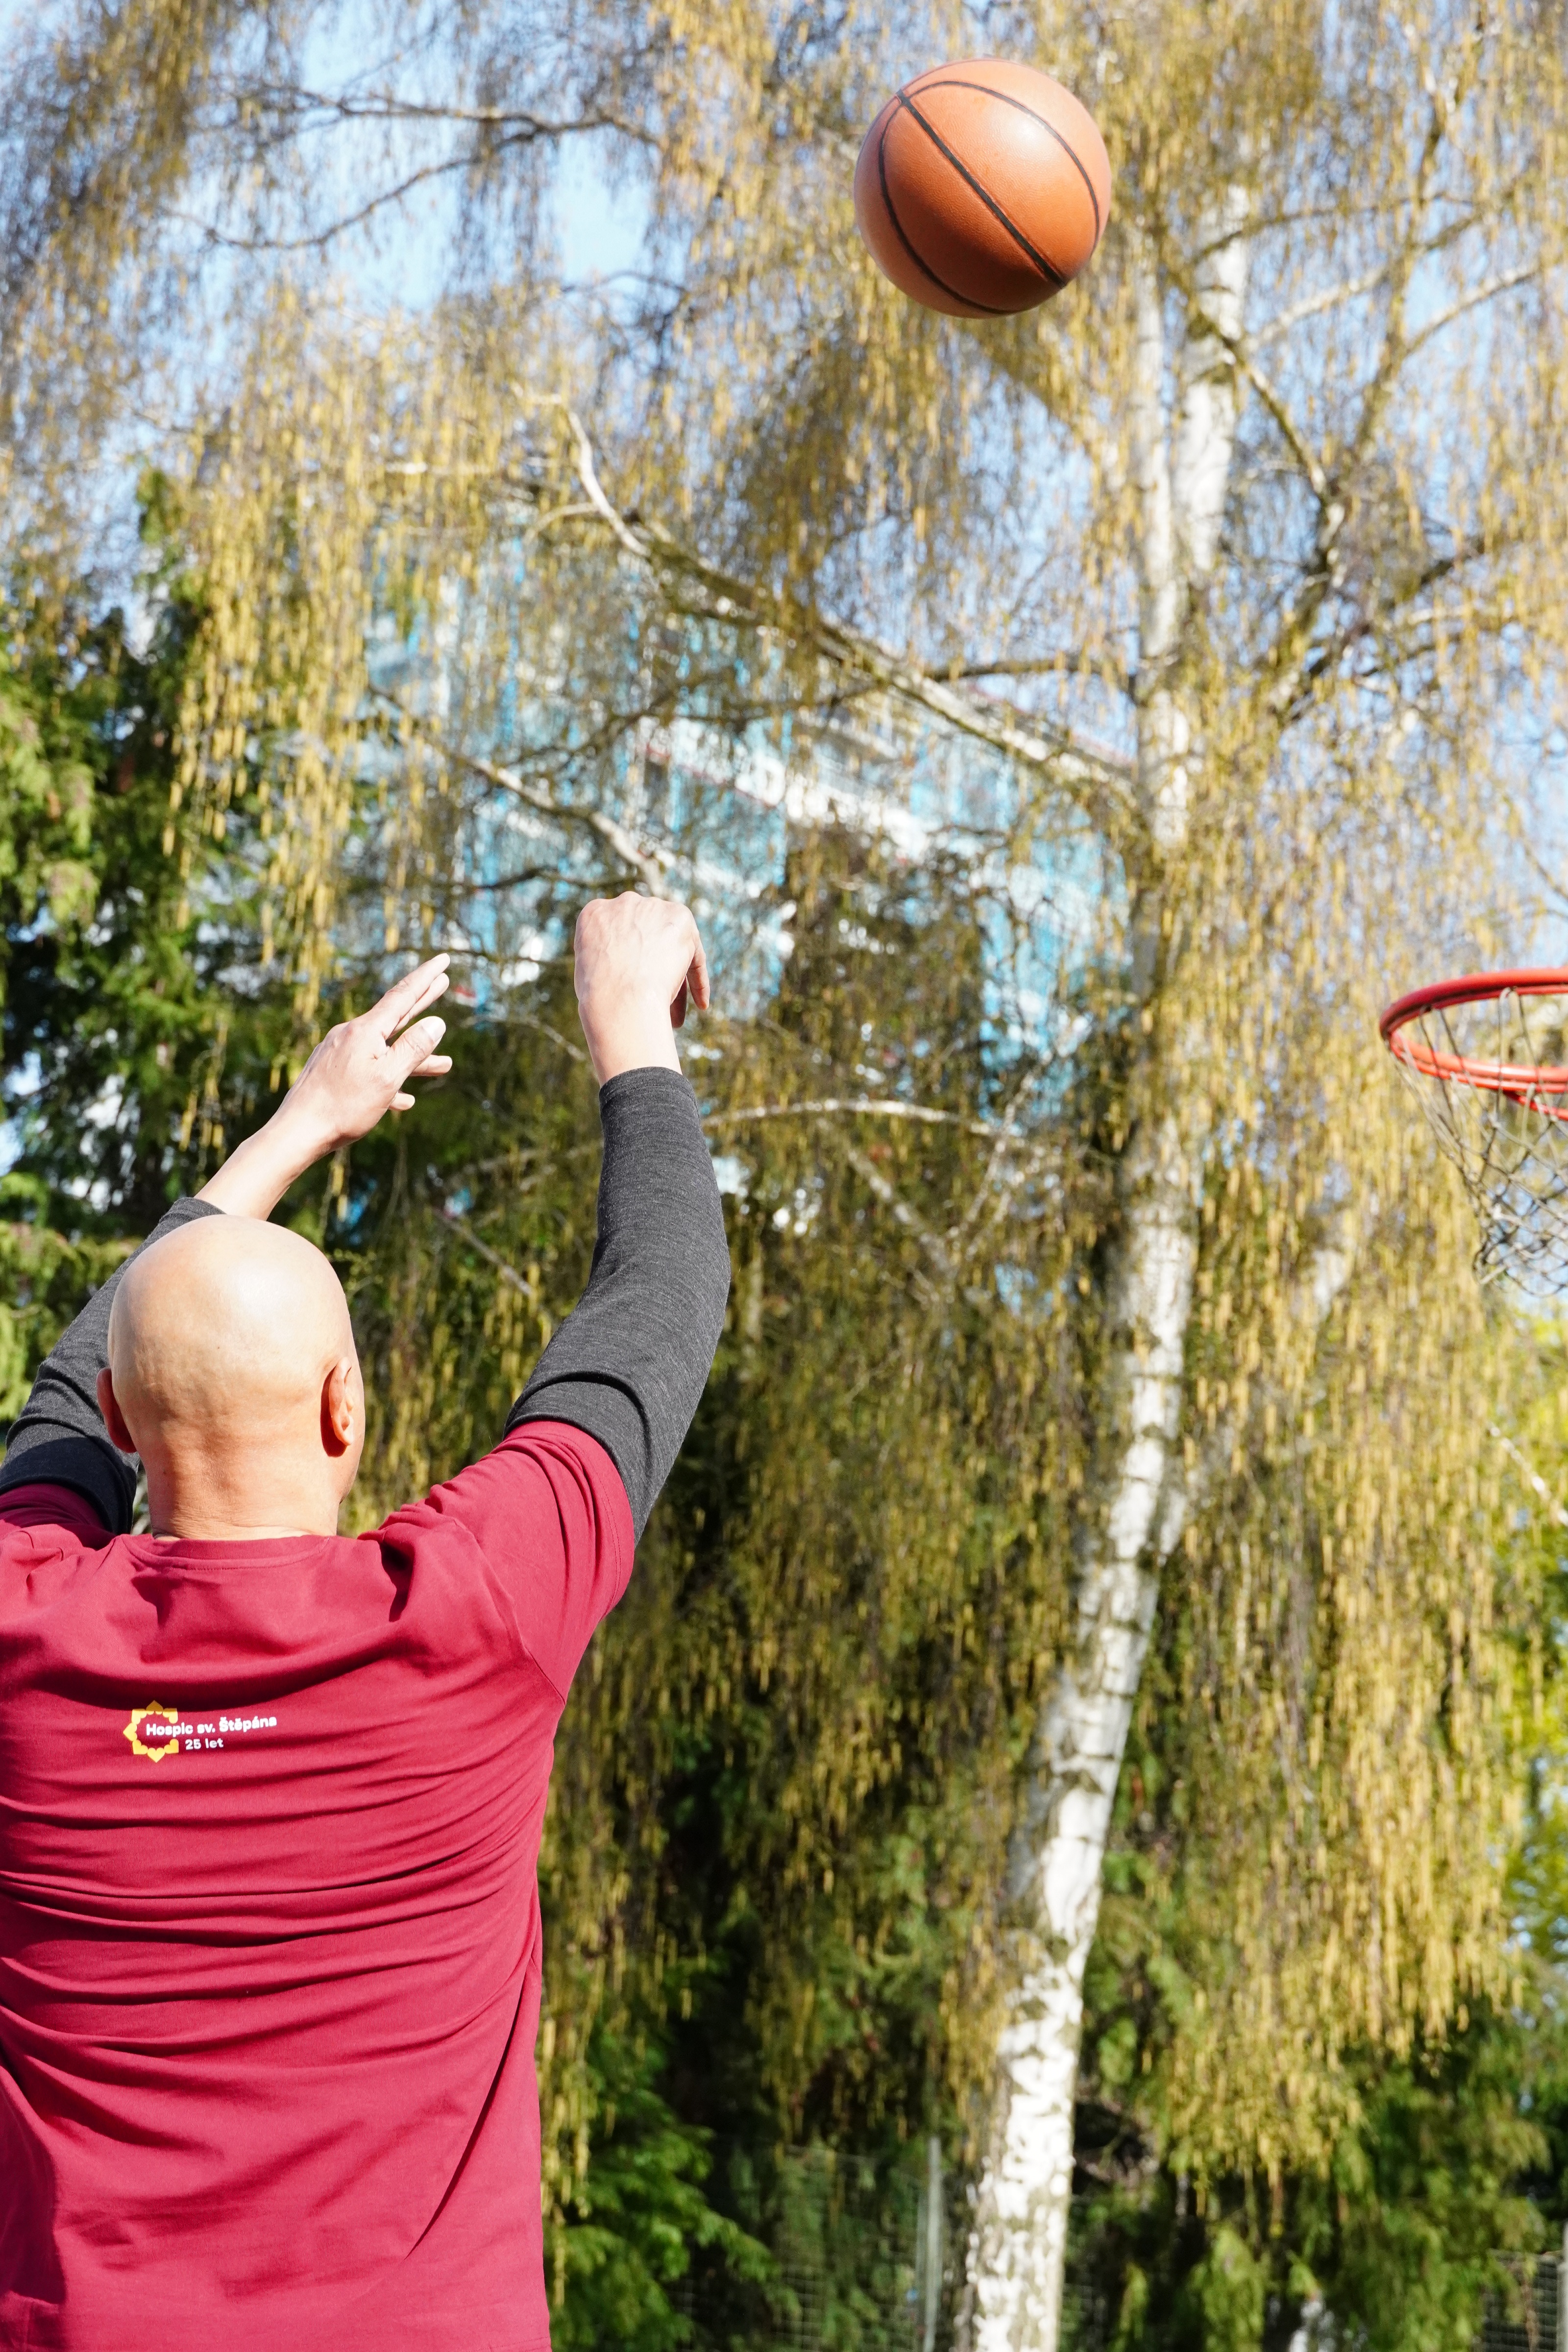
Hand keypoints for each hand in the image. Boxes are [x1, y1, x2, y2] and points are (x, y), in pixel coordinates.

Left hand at [198, 956, 454, 1218]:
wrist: (297, 1132)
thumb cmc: (344, 1107)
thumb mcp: (387, 1077)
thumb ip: (413, 1049)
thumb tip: (437, 1023)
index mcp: (365, 1031)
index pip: (403, 995)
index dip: (426, 977)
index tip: (443, 959)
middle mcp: (351, 1035)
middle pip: (395, 1016)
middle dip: (422, 1002)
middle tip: (442, 983)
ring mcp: (339, 1053)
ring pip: (385, 1050)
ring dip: (414, 1057)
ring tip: (444, 1065)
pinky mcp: (331, 1072)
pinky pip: (368, 1071)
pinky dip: (388, 1080)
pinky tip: (404, 1100)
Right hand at [573, 894, 709, 1084]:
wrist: (620, 997)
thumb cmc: (599, 997)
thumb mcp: (588, 972)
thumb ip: (606, 960)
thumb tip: (624, 971)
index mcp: (594, 914)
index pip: (614, 933)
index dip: (624, 957)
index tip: (629, 979)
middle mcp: (623, 904)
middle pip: (645, 936)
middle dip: (652, 964)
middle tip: (654, 996)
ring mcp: (652, 908)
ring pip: (670, 947)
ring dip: (675, 978)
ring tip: (674, 1014)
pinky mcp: (680, 918)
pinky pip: (694, 954)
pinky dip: (698, 980)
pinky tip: (700, 1002)